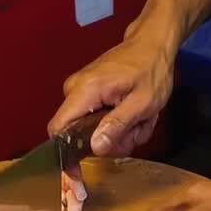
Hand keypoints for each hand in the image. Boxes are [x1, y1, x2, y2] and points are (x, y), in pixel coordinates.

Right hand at [47, 37, 174, 156]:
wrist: (152, 42)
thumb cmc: (151, 68)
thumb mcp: (142, 103)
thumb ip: (117, 126)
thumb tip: (95, 148)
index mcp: (84, 91)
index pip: (58, 130)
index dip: (68, 153)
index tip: (85, 167)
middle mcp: (74, 90)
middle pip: (79, 135)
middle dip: (111, 140)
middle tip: (137, 130)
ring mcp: (80, 91)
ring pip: (91, 130)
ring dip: (119, 132)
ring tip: (140, 118)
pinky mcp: (88, 93)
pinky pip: (96, 119)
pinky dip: (118, 122)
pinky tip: (133, 113)